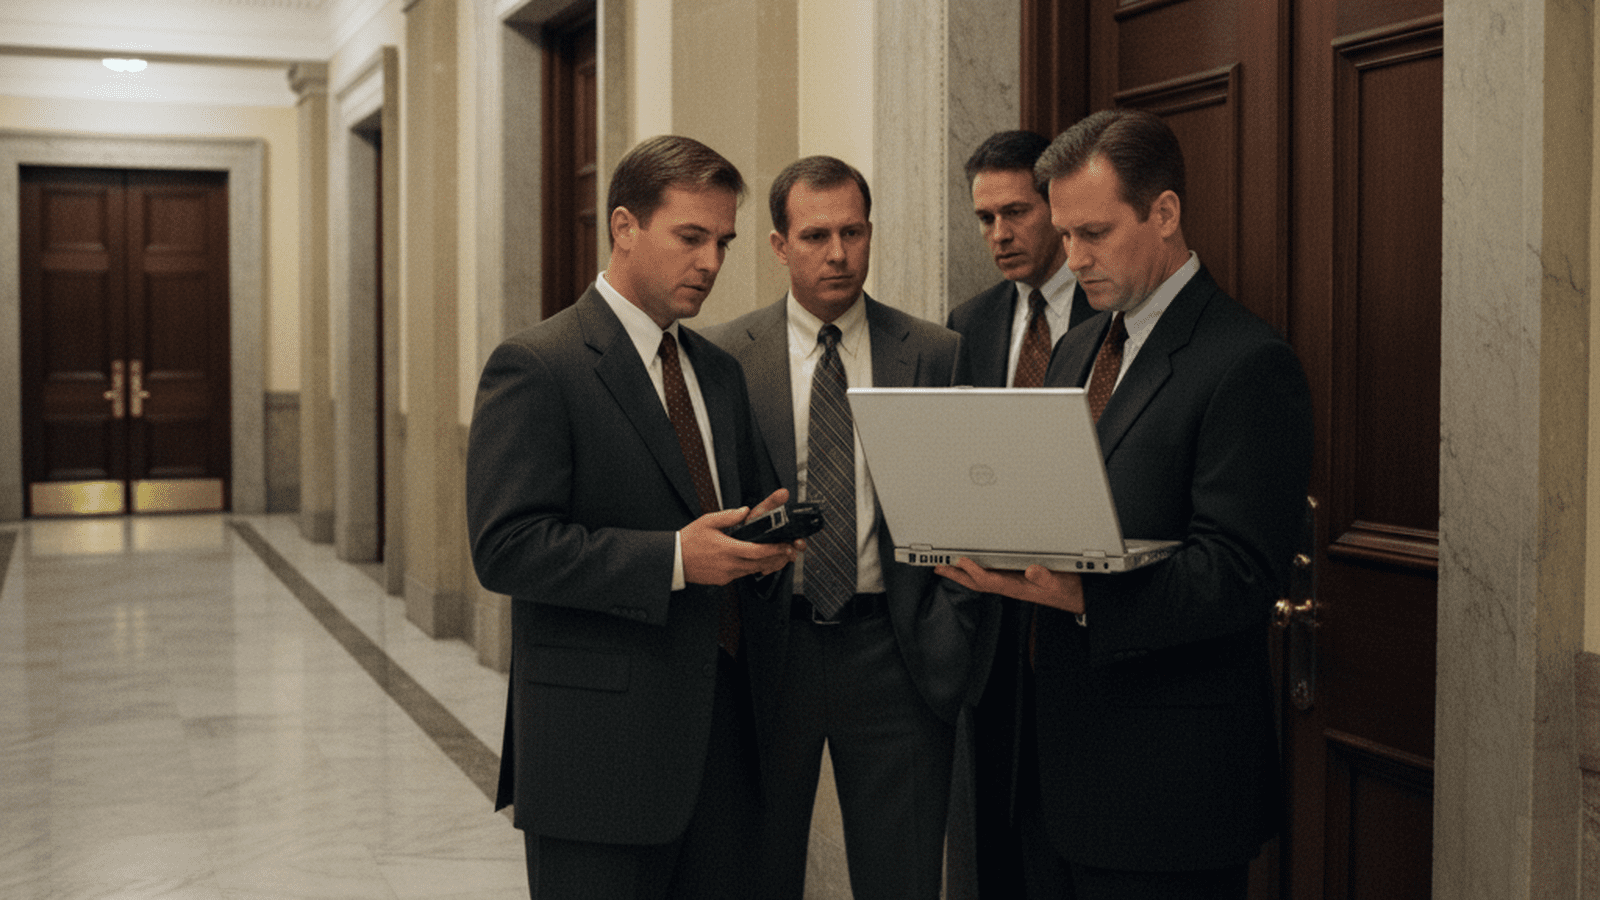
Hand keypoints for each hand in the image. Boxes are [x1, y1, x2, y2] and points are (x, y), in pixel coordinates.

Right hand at [680, 489, 800, 584]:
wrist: (674, 560)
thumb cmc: (688, 541)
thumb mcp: (708, 521)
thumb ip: (729, 516)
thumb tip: (745, 511)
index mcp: (727, 548)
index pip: (757, 551)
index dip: (774, 550)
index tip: (784, 546)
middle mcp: (729, 564)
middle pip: (759, 564)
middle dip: (775, 558)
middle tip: (786, 552)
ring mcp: (726, 574)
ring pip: (752, 571)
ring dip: (764, 564)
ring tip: (774, 556)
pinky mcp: (723, 580)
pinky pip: (741, 575)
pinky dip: (750, 568)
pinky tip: (753, 561)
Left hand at [934, 558, 1083, 613]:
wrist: (1074, 598)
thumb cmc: (1066, 589)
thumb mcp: (1059, 582)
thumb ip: (1045, 576)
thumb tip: (1031, 569)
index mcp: (1018, 587)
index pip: (990, 580)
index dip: (974, 571)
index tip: (962, 561)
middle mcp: (1010, 587)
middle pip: (977, 582)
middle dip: (957, 574)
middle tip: (939, 566)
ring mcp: (1010, 584)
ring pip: (980, 580)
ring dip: (961, 573)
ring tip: (945, 566)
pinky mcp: (1014, 580)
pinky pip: (988, 577)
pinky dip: (974, 571)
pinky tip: (968, 567)